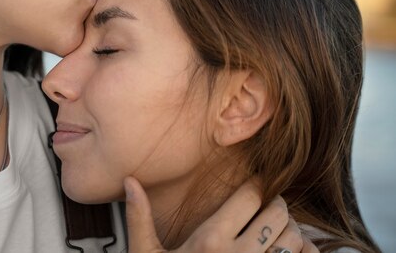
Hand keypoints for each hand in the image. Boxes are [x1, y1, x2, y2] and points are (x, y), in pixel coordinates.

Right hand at [124, 177, 317, 252]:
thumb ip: (138, 217)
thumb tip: (129, 180)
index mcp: (210, 241)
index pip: (250, 196)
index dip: (257, 183)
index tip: (256, 182)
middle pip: (278, 213)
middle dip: (276, 204)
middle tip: (267, 204)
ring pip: (295, 239)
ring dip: (290, 230)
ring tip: (276, 229)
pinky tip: (284, 252)